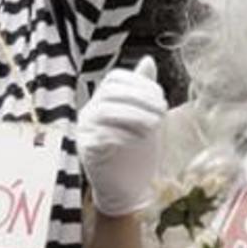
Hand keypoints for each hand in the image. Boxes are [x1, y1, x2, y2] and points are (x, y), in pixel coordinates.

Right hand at [77, 57, 166, 217]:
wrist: (129, 187)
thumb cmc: (137, 151)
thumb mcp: (147, 116)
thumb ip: (144, 89)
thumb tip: (148, 60)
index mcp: (102, 99)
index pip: (115, 78)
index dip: (140, 84)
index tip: (161, 99)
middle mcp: (89, 111)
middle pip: (109, 92)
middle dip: (140, 99)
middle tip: (161, 113)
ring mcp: (84, 130)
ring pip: (104, 111)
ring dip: (134, 116)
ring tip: (154, 126)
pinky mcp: (86, 150)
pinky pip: (99, 136)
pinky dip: (123, 136)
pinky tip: (140, 140)